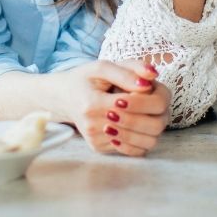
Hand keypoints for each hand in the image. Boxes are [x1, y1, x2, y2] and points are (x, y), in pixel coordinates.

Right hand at [55, 60, 169, 156]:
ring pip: (144, 141)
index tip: (145, 86)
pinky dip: (143, 136)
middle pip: (140, 125)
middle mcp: (92, 126)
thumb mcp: (102, 67)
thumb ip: (128, 70)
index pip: (130, 104)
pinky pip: (135, 149)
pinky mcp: (100, 148)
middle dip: (152, 111)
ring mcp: (96, 140)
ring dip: (152, 126)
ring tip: (145, 111)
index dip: (144, 96)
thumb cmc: (85, 79)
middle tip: (150, 98)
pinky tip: (137, 122)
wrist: (64, 98)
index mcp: (91, 103)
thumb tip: (151, 78)